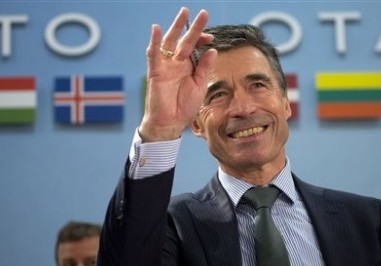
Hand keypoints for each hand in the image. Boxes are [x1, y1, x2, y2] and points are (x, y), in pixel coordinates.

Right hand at [139, 7, 216, 141]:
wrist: (170, 123)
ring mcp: (165, 66)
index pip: (195, 47)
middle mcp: (176, 63)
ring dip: (176, 27)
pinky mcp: (155, 72)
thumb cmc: (184, 107)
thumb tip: (213, 50)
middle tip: (202, 13)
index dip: (202, 39)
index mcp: (188, 66)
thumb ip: (204, 68)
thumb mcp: (199, 86)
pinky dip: (155, 42)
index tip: (211, 37)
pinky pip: (153, 55)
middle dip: (193, 27)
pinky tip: (157, 29)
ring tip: (183, 13)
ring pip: (170, 42)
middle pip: (184, 40)